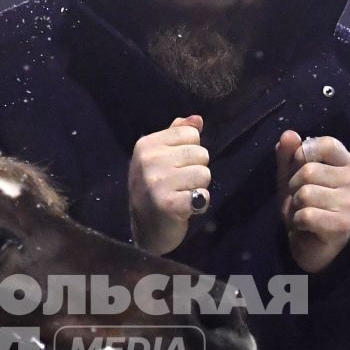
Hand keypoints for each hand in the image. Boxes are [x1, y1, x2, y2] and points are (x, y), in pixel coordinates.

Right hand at [128, 115, 210, 254]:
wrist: (145, 230)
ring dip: (198, 187)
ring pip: (204, 173)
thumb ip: (176, 136)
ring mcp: (157, 182)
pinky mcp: (169, 204)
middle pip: (201, 153)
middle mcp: (149, 161)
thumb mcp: (159, 159)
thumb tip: (197, 119)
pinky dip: (199, 204)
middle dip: (196, 170)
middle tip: (179, 184)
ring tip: (181, 195)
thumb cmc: (155, 190)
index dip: (190, 152)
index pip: (191, 133)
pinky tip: (184, 208)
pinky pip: (203, 195)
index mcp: (145, 145)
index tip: (175, 167)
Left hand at [275, 130, 349, 272]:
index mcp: (347, 164)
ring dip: (295, 206)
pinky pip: (306, 215)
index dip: (303, 154)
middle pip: (309, 170)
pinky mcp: (342, 225)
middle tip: (301, 200)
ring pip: (305, 193)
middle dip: (294, 187)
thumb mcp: (291, 177)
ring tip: (304, 212)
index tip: (300, 169)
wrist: (312, 244)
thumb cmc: (305, 205)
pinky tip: (306, 226)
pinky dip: (298, 221)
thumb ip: (288, 155)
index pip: (326, 144)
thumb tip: (288, 133)